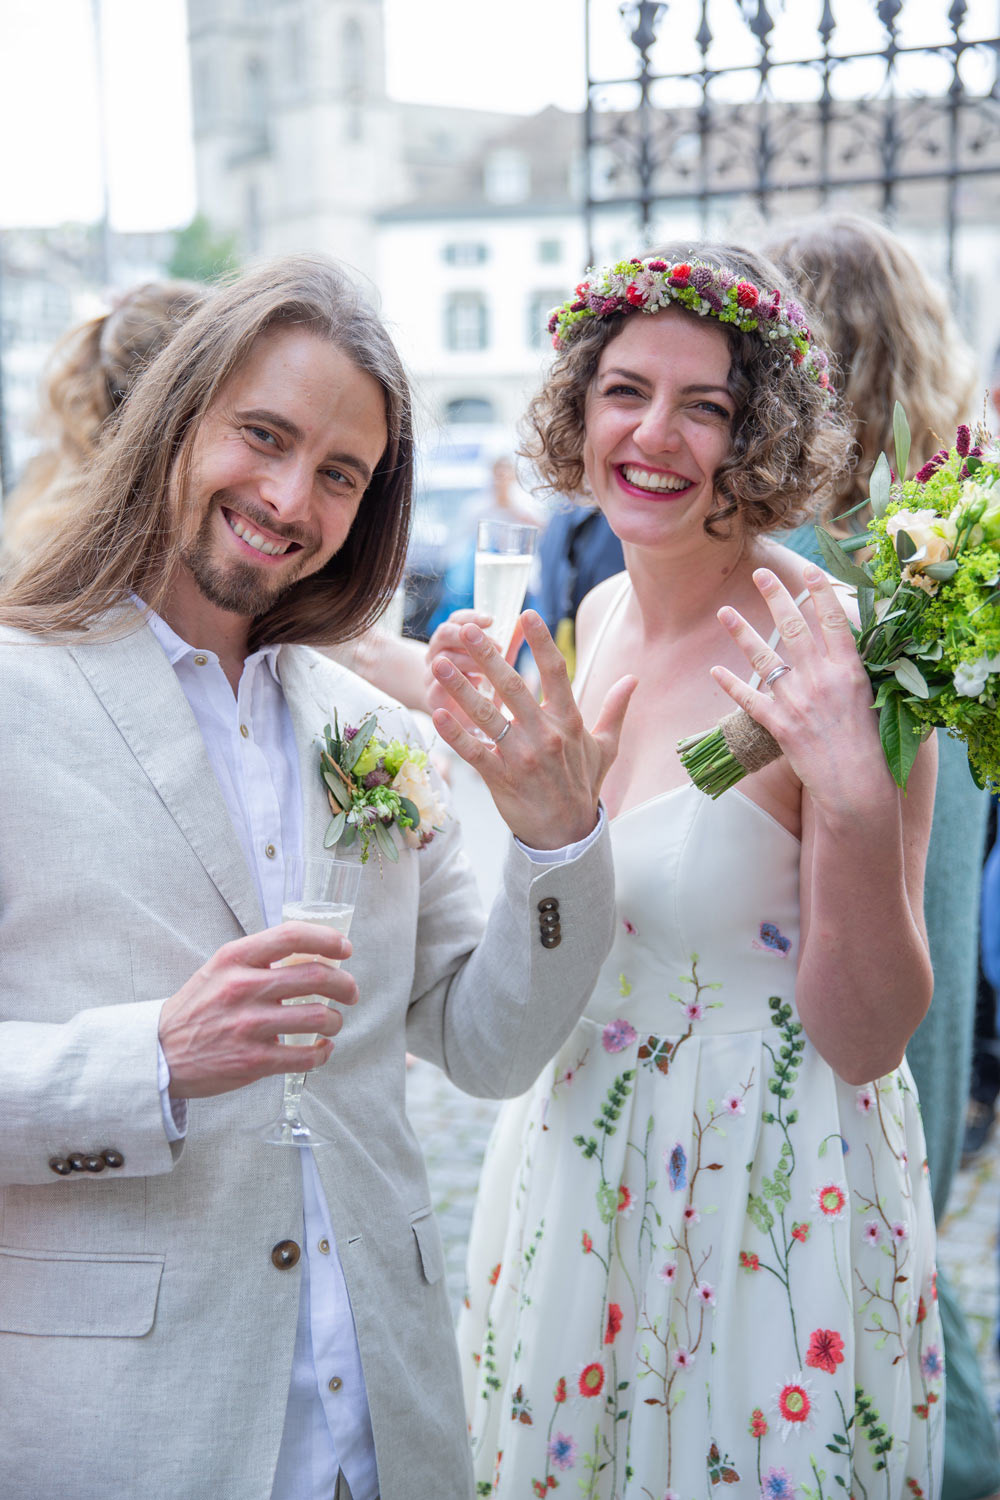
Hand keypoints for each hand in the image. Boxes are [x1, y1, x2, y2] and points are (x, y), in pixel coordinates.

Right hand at [158, 922, 357, 1097]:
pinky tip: (321, 1049)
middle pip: (316, 977)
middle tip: (350, 992)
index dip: (328, 940)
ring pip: (318, 1017)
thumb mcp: (220, 968)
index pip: (292, 936)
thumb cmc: (197, 1007)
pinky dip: (322, 1053)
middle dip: (345, 984)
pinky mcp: (253, 1061)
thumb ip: (260, 958)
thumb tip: (311, 951)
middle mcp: (242, 987)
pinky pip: (305, 1056)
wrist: (160, 1053)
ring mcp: (248, 1026)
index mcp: (235, 958)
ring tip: (333, 1022)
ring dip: (336, 1020)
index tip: (345, 949)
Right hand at [424, 609, 517, 729]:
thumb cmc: (482, 686)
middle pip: (444, 633)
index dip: (471, 617)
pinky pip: (437, 686)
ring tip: (488, 669)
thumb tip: (524, 622)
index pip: (456, 620)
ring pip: (441, 659)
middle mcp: (438, 653)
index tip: (491, 620)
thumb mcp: (498, 664)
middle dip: (469, 636)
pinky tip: (476, 686)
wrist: (461, 720)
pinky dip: (456, 685)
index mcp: (452, 641)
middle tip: (496, 646)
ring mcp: (431, 675)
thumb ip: (509, 643)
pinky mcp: (432, 698)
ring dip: (468, 661)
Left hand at [430, 609, 635, 847]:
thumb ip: (615, 709)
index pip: (555, 672)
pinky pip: (475, 752)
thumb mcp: (606, 747)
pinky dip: (455, 733)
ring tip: (440, 665)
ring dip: (462, 689)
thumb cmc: (583, 785)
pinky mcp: (502, 779)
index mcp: (569, 721)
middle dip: (488, 657)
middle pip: (514, 687)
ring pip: (489, 716)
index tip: (526, 614)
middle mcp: (546, 735)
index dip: (540, 642)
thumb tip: (632, 679)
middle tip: (465, 632)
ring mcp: (523, 758)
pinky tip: (437, 713)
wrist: (568, 834)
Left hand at [711, 566, 884, 811]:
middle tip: (760, 572)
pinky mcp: (779, 725)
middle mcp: (821, 679)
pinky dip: (730, 684)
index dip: (819, 592)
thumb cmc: (870, 743)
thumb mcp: (870, 697)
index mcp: (848, 670)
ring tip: (723, 613)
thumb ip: (851, 669)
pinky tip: (715, 670)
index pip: (833, 620)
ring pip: (764, 657)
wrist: (856, 784)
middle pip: (794, 627)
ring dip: (741, 632)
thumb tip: (841, 644)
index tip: (807, 569)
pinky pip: (749, 699)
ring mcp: (797, 701)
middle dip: (775, 596)